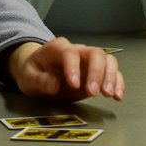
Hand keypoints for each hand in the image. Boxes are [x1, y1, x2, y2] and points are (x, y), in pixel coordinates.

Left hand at [7, 38, 123, 101]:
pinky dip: (117, 83)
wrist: (36, 70)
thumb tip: (54, 85)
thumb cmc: (32, 72)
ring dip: (111, 77)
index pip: (70, 53)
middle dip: (97, 72)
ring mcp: (88, 61)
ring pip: (108, 60)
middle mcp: (77, 51)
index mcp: (58, 48)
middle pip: (95, 53)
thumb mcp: (27, 77)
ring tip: (109, 95)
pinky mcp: (97, 72)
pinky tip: (118, 97)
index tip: (74, 85)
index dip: (74, 67)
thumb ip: (39, 80)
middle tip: (94, 93)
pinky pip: (112, 72)